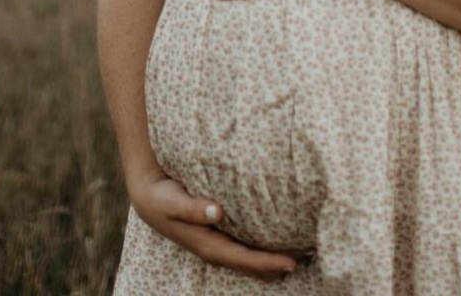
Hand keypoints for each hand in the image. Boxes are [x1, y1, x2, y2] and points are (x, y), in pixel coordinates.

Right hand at [128, 167, 299, 278]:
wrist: (149, 196)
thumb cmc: (162, 197)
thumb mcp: (173, 201)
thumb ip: (193, 208)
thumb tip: (218, 212)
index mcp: (208, 244)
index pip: (244, 258)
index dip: (268, 262)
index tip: (293, 262)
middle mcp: (216, 247)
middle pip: (252, 264)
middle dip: (278, 264)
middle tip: (311, 257)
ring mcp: (218, 242)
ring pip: (251, 257)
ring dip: (274, 258)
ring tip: (304, 252)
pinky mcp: (219, 233)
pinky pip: (246, 245)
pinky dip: (264, 247)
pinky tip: (280, 240)